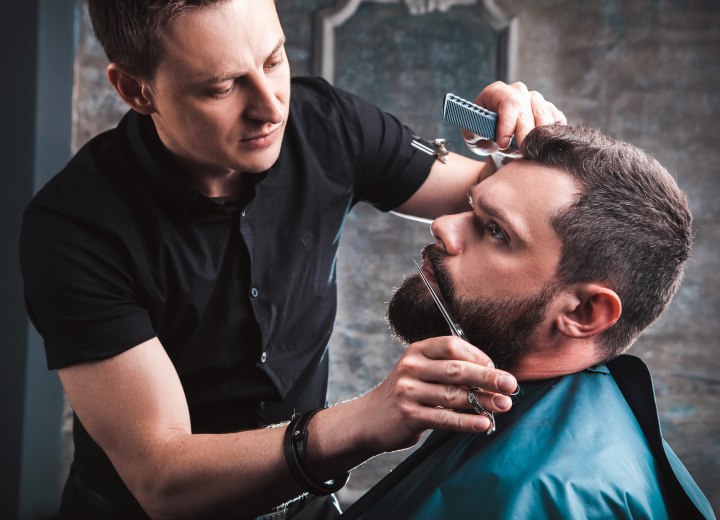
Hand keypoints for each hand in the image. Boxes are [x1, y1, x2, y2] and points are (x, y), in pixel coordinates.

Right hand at [357, 336, 517, 451]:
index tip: (495, 368)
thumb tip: (492, 374)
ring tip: (504, 405)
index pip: (452, 345)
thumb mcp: (420, 371)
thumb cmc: (406, 393)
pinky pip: (444, 419)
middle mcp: (411, 368)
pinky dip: (467, 422)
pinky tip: (484, 424)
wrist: (369, 419)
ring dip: (483, 402)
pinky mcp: (409, 415)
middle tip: (511, 385)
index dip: (477, 356)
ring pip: (453, 396)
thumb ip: (448, 368)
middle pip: (456, 370)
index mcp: (417, 351)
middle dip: (488, 378)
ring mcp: (408, 391)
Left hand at [473, 81, 566, 147]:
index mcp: (496, 92)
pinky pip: (556, 120)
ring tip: (534, 153)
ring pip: (544, 114)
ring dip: (540, 135)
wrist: (498, 144)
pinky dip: (553, 134)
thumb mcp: (473, 138)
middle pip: (526, 109)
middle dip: (525, 133)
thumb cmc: (482, 137)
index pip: (507, 102)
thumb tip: (493, 142)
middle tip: (522, 152)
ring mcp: (535, 99)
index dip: (507, 124)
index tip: (503, 144)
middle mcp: (518, 91)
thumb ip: (478, 138)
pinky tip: (546, 147)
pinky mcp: (549, 110)